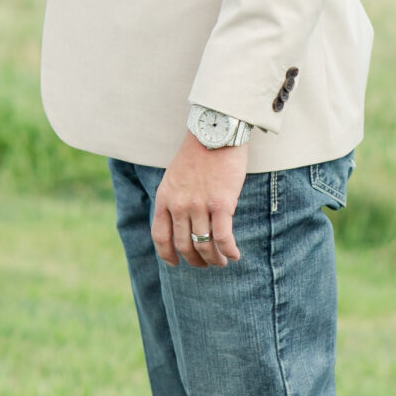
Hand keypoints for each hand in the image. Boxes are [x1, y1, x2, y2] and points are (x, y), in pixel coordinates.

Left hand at [151, 134, 247, 268]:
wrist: (215, 132)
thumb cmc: (198, 152)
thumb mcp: (174, 176)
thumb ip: (175, 199)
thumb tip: (183, 223)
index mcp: (165, 198)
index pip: (160, 236)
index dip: (167, 255)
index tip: (175, 263)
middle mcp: (179, 205)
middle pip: (184, 245)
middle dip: (195, 260)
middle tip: (206, 264)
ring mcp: (199, 206)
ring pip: (204, 245)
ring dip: (214, 259)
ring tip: (222, 261)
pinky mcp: (222, 204)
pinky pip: (223, 237)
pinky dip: (229, 250)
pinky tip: (235, 254)